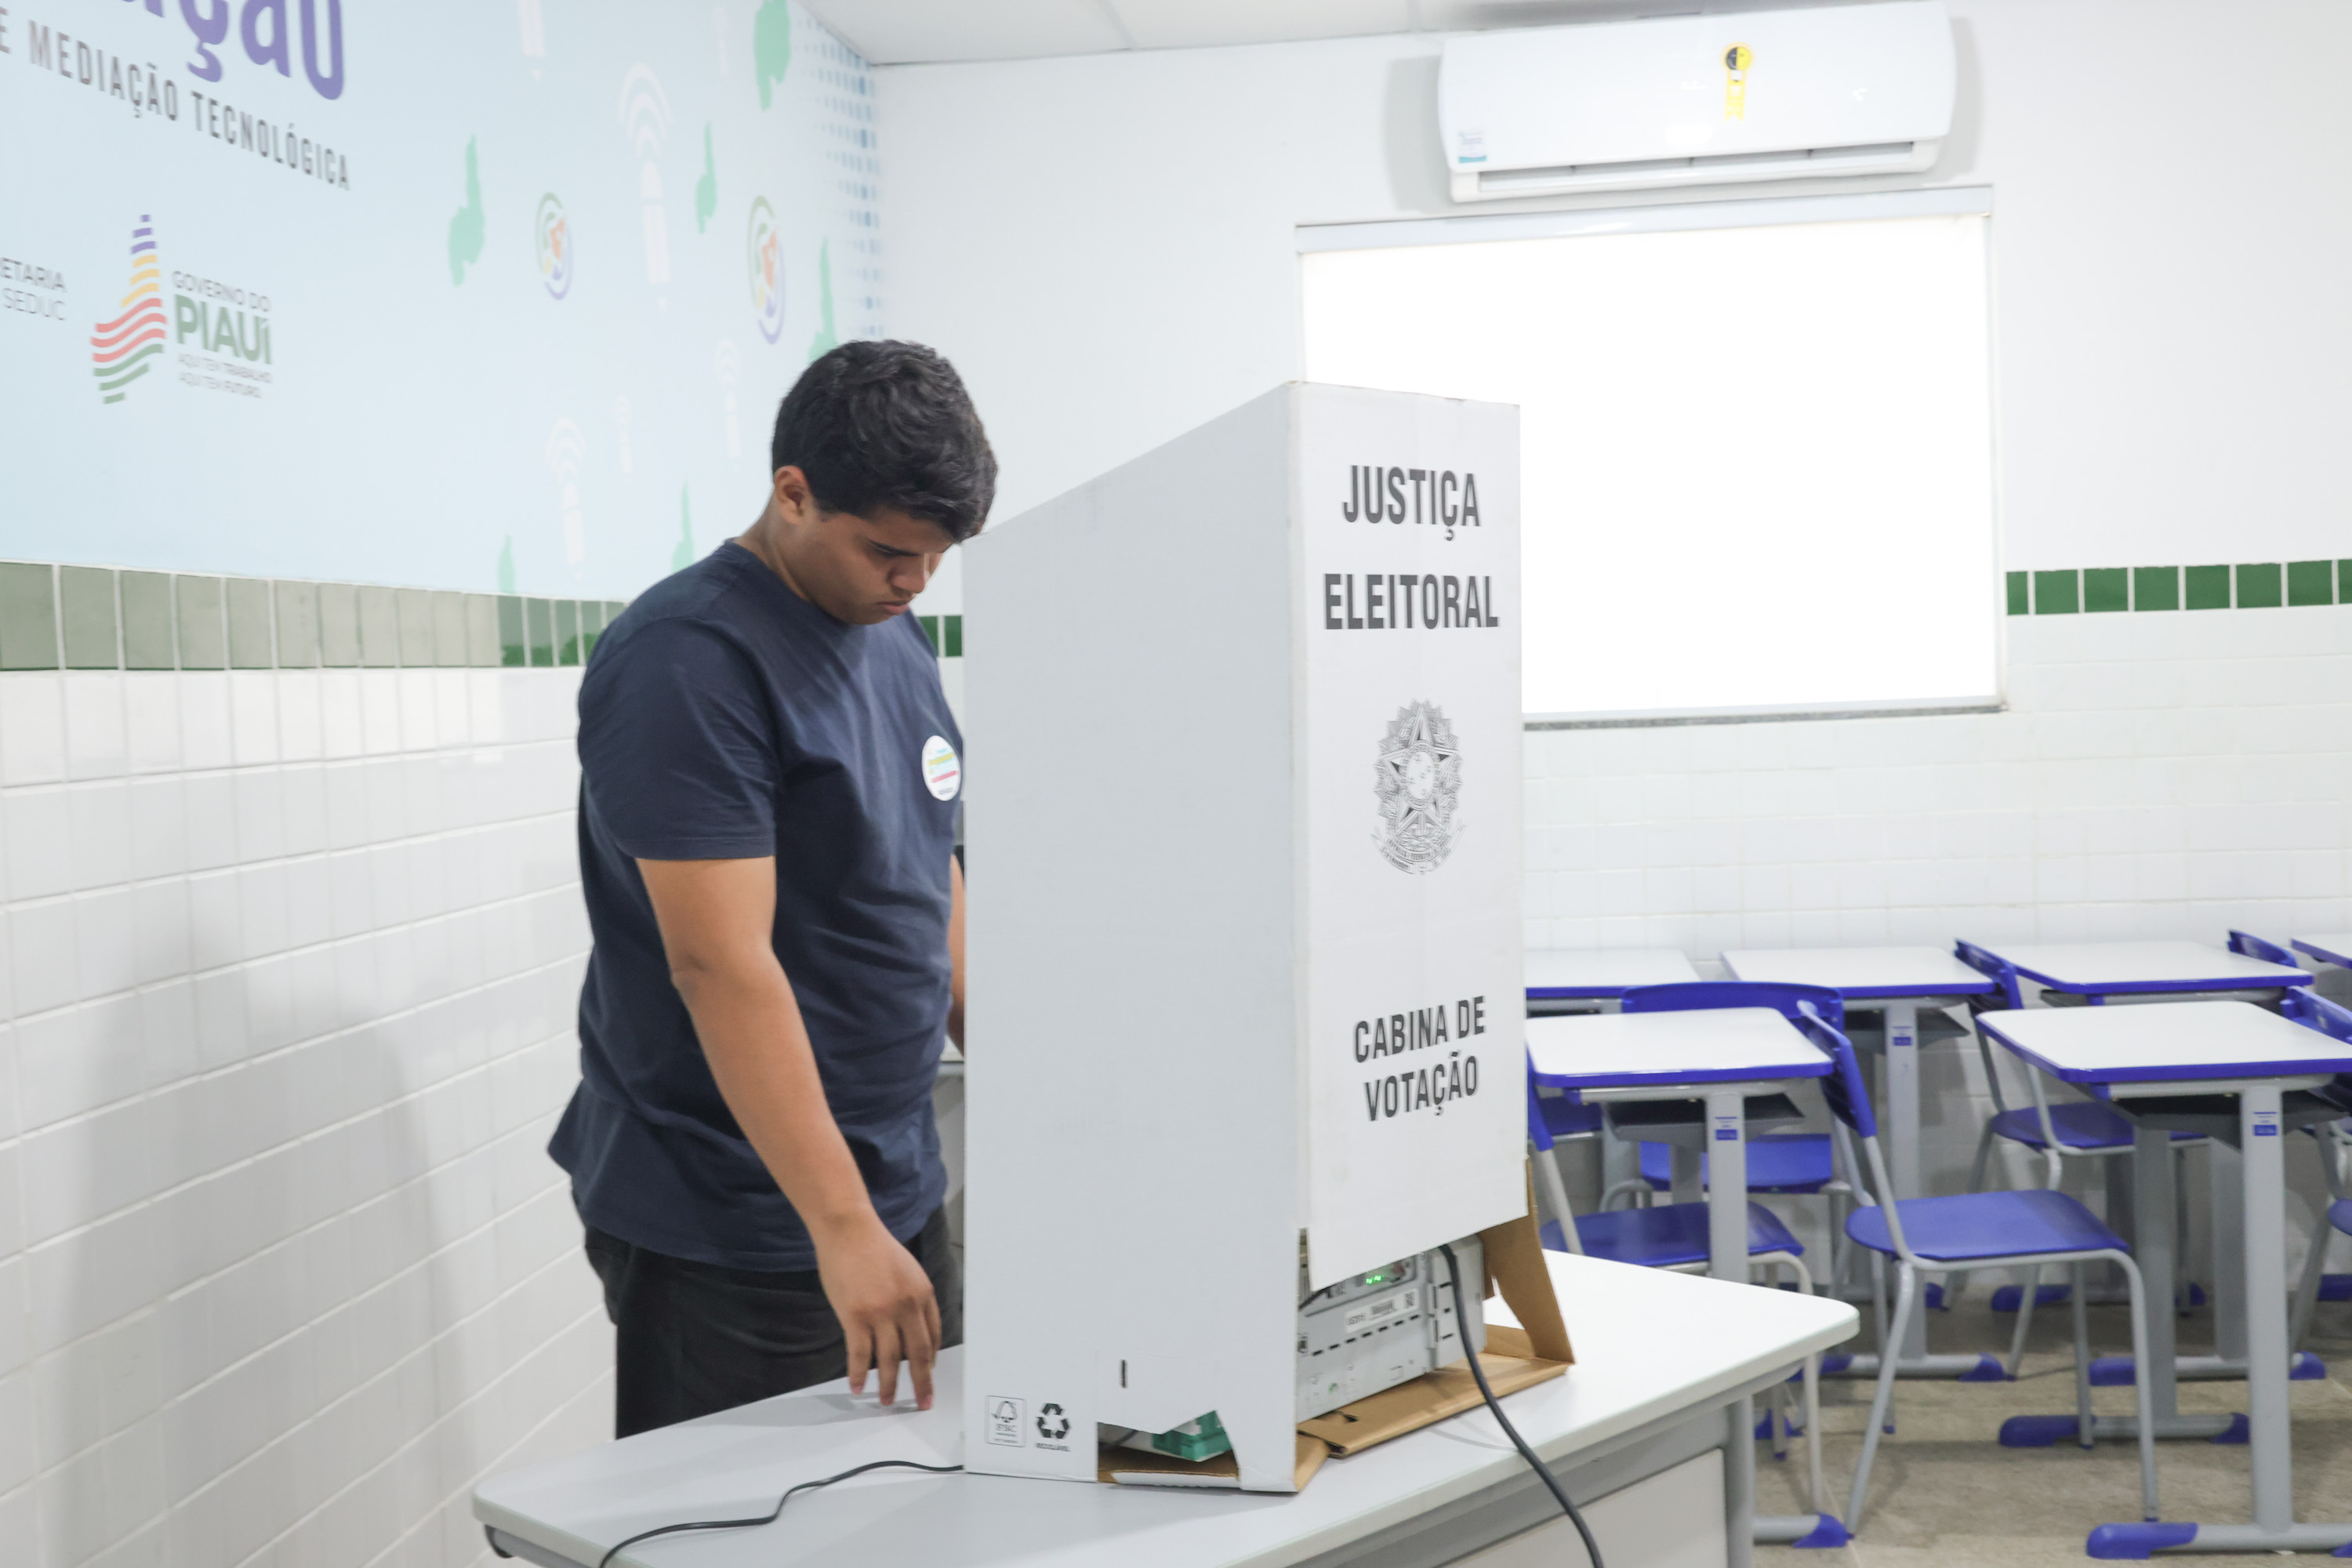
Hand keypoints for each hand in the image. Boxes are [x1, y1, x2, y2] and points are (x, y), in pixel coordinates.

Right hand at [814, 1212, 940, 1409]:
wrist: (848, 1231)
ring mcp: (881, 1313)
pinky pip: (859, 1354)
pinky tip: (857, 1386)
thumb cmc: (875, 1248)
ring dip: (888, 1385)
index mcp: (923, 1294)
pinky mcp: (855, 1317)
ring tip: (887, 1401)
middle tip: (923, 1402)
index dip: (930, 1360)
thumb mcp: (908, 1271)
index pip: (933, 1336)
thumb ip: (913, 1300)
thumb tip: (913, 1332)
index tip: (927, 1375)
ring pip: (888, 1361)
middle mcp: (906, 1306)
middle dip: (921, 1383)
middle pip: (917, 1354)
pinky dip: (858, 1374)